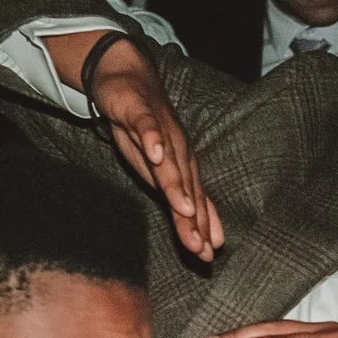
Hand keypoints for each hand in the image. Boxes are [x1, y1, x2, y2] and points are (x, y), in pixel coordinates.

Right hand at [80, 35, 221, 255]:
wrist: (128, 82)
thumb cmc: (145, 132)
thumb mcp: (157, 170)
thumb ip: (174, 195)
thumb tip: (194, 227)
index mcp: (183, 168)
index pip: (195, 203)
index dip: (201, 229)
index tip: (209, 255)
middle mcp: (179, 152)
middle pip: (188, 189)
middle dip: (195, 219)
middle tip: (200, 248)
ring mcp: (162, 132)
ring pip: (172, 162)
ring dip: (178, 186)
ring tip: (185, 210)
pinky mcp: (141, 112)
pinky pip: (148, 128)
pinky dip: (153, 140)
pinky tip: (156, 154)